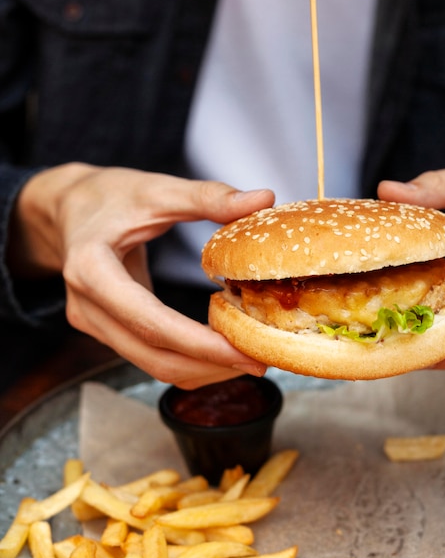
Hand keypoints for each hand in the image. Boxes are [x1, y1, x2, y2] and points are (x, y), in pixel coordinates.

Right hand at [8, 163, 274, 387]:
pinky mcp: (105, 328)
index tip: (247, 352)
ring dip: (203, 369)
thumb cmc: (109, 195)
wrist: (69, 207)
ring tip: (249, 358)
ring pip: (153, 365)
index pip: (151, 323)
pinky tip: (220, 350)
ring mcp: (93, 322)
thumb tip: (264, 197)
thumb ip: (208, 196)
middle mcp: (87, 306)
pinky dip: (188, 360)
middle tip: (261, 361)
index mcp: (92, 269)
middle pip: (154, 356)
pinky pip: (149, 357)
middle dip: (211, 365)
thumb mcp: (157, 188)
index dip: (202, 344)